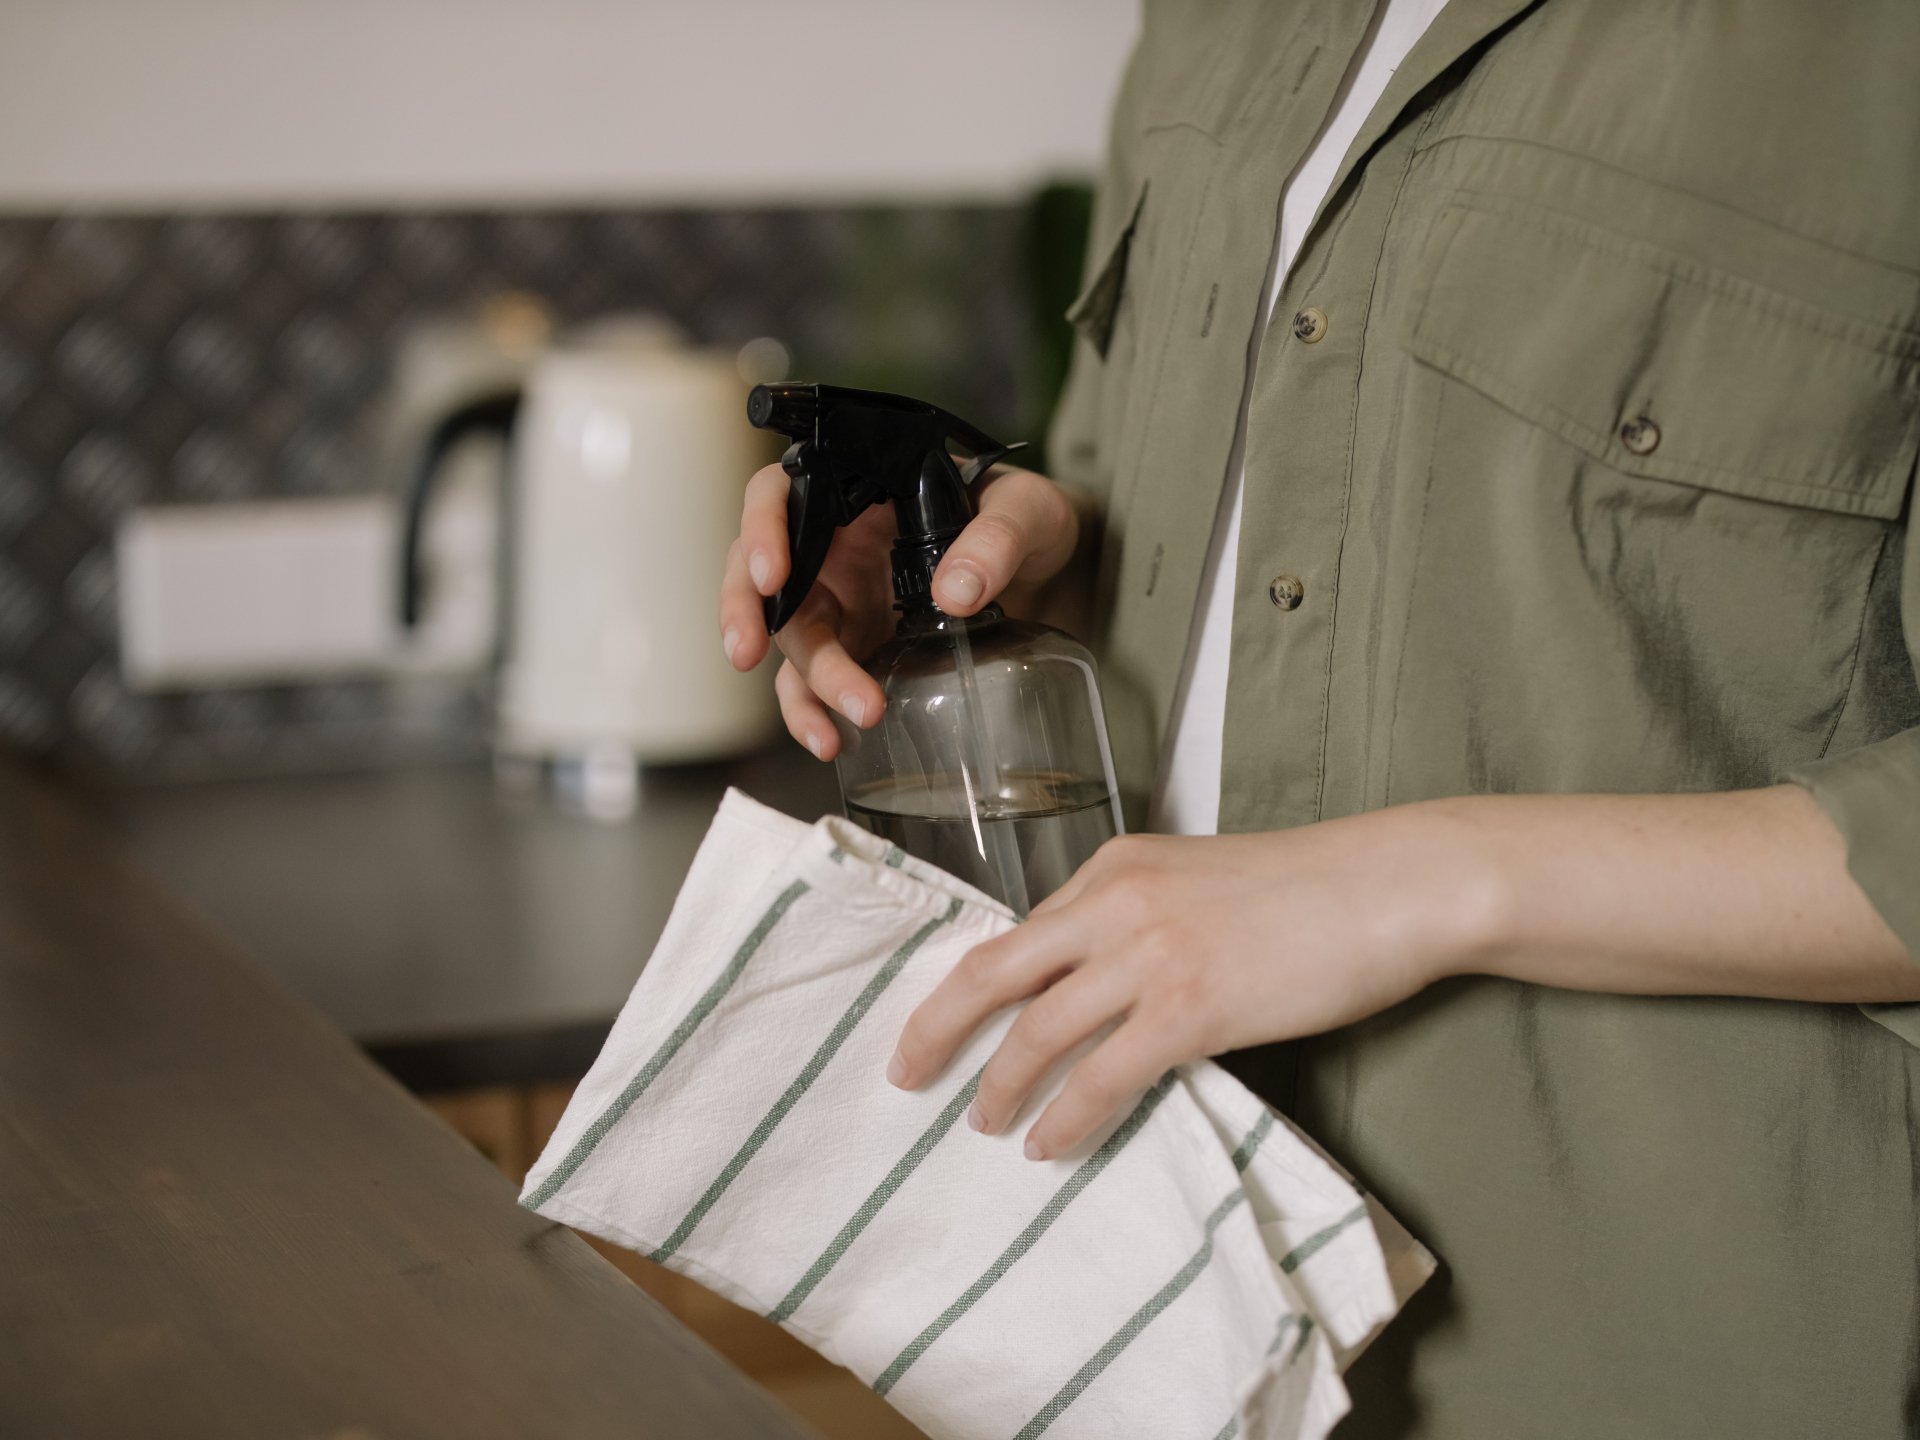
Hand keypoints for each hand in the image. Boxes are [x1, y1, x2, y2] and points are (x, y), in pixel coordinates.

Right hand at [717, 461, 1080, 759]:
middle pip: (764, 574)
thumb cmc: (1032, 521)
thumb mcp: (1029, 512)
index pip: (783, 495)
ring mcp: (845, 603)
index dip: (762, 529)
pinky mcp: (859, 651)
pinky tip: (834, 742)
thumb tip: (955, 591)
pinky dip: (814, 714)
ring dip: (805, 684)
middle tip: (747, 653)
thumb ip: (998, 538)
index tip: (774, 573)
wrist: (1058, 572)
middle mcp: (838, 546)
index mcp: (860, 493)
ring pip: (792, 639)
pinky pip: (815, 685)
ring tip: (841, 724)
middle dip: (747, 614)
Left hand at [885, 808, 1498, 1159]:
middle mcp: (1115, 901)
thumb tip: (1096, 984)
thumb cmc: (1309, 888)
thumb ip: (1140, 916)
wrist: (1390, 886)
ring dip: (997, 1085)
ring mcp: (1148, 955)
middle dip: (937, 1027)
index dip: (973, 985)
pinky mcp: (1190, 1008)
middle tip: (905, 1073)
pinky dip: (1063, 1117)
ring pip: (1037, 1031)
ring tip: (982, 1123)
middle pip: (994, 972)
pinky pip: (1101, 1077)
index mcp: (1115, 864)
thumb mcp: (1200, 879)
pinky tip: (1047, 1144)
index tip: (943, 1021)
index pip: (1022, 932)